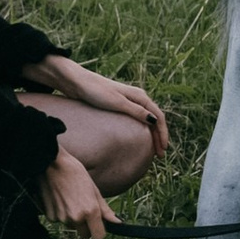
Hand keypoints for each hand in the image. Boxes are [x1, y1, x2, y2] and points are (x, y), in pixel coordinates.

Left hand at [32, 57, 171, 162]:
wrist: (77, 82)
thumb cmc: (95, 91)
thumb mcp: (117, 102)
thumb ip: (136, 111)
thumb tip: (154, 121)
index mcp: (140, 96)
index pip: (158, 117)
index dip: (162, 135)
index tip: (162, 151)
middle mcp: (137, 98)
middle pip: (155, 119)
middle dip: (159, 137)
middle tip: (159, 155)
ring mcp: (129, 102)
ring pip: (147, 120)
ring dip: (152, 135)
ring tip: (152, 151)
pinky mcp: (120, 105)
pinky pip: (137, 120)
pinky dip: (142, 130)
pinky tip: (139, 139)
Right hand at [41, 146, 114, 238]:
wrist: (50, 164)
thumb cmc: (75, 173)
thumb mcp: (94, 189)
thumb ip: (105, 209)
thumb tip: (117, 222)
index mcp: (90, 211)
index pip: (99, 237)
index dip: (99, 231)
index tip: (99, 224)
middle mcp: (76, 218)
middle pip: (85, 234)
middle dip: (86, 226)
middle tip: (84, 209)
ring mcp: (62, 218)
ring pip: (72, 226)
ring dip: (73, 219)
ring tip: (70, 199)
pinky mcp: (50, 216)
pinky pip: (60, 221)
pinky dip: (61, 214)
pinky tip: (60, 199)